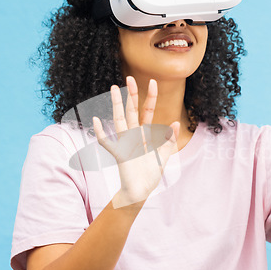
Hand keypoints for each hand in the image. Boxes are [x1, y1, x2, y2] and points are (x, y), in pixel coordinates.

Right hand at [92, 76, 179, 207]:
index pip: (147, 111)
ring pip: (120, 120)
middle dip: (131, 94)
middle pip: (132, 111)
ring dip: (117, 105)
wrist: (141, 191)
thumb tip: (175, 123)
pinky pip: (107, 142)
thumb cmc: (150, 174)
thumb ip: (168, 140)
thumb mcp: (164, 155)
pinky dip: (100, 132)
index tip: (153, 82)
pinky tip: (96, 121)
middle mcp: (134, 135)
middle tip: (129, 78)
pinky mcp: (119, 154)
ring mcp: (125, 143)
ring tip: (113, 89)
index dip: (150, 97)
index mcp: (145, 134)